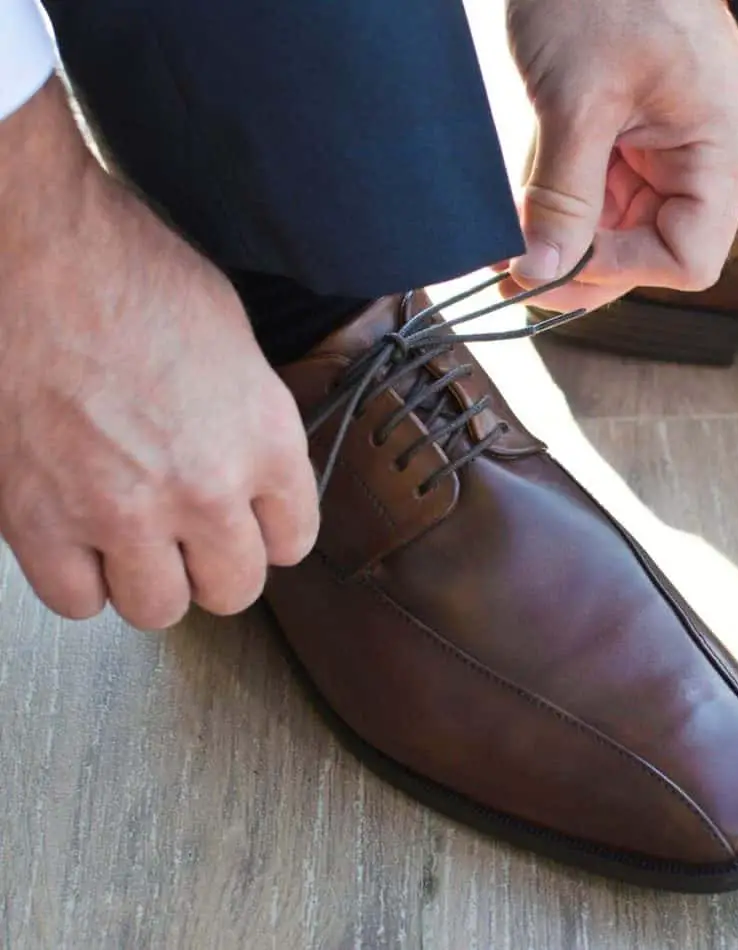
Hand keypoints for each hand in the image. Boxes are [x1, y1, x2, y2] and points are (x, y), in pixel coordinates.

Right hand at [0, 80, 318, 628]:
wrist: (35, 245)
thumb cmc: (131, 272)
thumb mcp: (235, 343)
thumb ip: (253, 425)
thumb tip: (254, 475)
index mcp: (264, 439)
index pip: (296, 540)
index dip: (273, 533)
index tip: (255, 525)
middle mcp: (204, 488)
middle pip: (234, 589)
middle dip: (220, 566)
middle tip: (197, 538)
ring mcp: (121, 511)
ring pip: (160, 609)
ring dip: (154, 581)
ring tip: (139, 542)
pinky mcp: (38, 521)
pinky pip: (78, 602)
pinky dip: (85, 580)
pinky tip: (84, 542)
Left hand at [503, 0, 737, 310]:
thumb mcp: (577, 99)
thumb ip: (563, 196)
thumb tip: (541, 271)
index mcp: (720, 146)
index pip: (689, 257)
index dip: (623, 273)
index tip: (557, 265)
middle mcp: (702, 155)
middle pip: (652, 250)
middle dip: (585, 265)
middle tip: (517, 272)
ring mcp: (666, 146)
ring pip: (621, 230)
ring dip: (567, 242)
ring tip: (511, 243)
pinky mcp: (631, 135)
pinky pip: (601, 195)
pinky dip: (562, 210)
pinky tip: (523, 211)